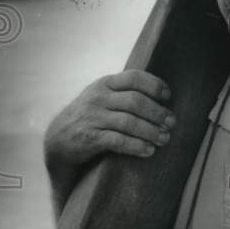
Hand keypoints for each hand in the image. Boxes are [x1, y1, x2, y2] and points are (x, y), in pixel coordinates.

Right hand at [44, 69, 175, 209]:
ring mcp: (92, 117)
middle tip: (171, 123)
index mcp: (105, 84)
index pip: (134, 77)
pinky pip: (118, 141)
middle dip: (157, 112)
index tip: (168, 95)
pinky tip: (149, 150)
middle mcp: (98, 98)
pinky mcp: (89, 138)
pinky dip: (137, 146)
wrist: (58, 139)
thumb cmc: (90, 117)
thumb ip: (123, 93)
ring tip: (165, 139)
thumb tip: (161, 97)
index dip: (154, 85)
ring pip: (129, 122)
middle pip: (135, 101)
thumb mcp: (102, 97)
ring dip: (151, 131)